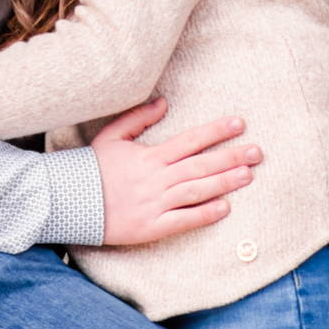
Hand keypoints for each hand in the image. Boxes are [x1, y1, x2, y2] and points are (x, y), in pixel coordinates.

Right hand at [94, 99, 261, 246]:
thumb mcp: (112, 136)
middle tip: (257, 152)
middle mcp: (156, 179)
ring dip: (224, 183)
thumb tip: (164, 101)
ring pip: (197, 191)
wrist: (70, 202)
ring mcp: (155, 203)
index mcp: (150, 156)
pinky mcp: (151, 227)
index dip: (216, 131)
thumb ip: (138, 118)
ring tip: (248, 175)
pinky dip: (204, 214)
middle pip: (201, 165)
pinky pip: (183, 220)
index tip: (239, 123)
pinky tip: (225, 208)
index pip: (190, 140)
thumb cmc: (92, 168)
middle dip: (231, 157)